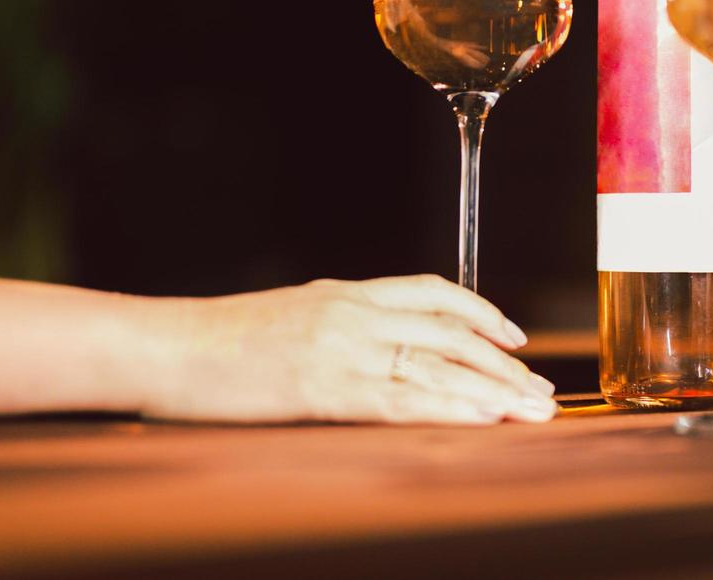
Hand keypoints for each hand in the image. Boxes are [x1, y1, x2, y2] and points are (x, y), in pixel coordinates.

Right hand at [138, 275, 557, 425]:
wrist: (168, 348)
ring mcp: (343, 347)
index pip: (434, 292)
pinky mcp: (327, 386)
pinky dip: (452, 409)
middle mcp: (354, 312)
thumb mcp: (293, 315)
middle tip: (543, 392)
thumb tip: (380, 343)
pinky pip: (404, 399)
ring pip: (438, 365)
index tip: (515, 338)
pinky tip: (485, 421)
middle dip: (504, 365)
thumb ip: (341, 323)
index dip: (483, 312)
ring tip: (534, 412)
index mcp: (346, 292)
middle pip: (450, 332)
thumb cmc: (220, 341)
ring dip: (494, 392)